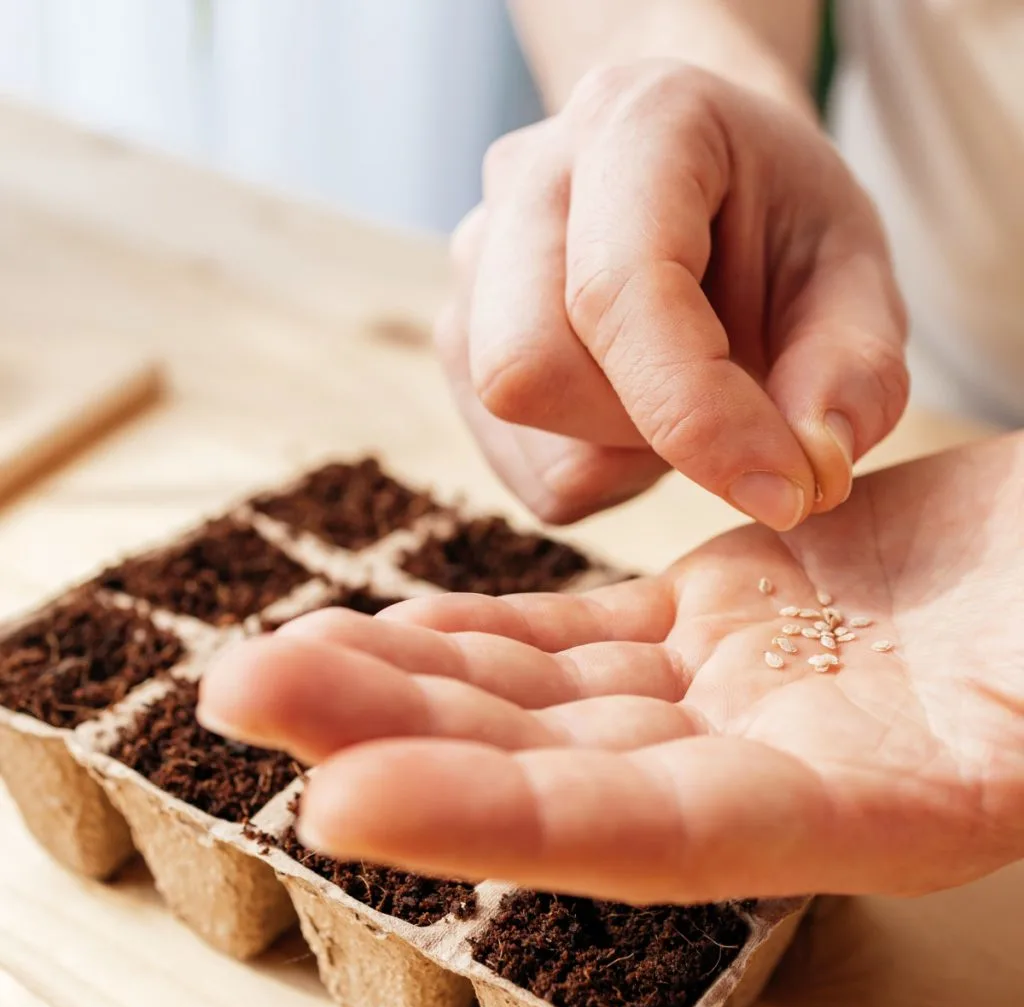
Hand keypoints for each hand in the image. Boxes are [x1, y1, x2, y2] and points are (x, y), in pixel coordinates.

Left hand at [197, 433, 1023, 904]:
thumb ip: (1002, 734)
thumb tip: (975, 775)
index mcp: (867, 808)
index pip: (647, 834)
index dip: (493, 823)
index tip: (342, 801)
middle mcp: (769, 765)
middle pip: (549, 760)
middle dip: (389, 731)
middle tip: (243, 694)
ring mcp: (730, 690)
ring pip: (537, 690)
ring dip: (402, 673)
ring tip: (273, 657)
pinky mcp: (716, 619)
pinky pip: (575, 634)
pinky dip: (481, 628)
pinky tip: (394, 625)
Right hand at [438, 60, 907, 528]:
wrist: (703, 182)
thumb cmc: (775, 218)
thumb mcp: (852, 272)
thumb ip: (853, 369)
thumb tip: (809, 470)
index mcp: (633, 124)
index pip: (619, 291)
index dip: (699, 414)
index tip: (786, 489)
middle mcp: (524, 181)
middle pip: (530, 366)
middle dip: (643, 430)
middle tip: (731, 411)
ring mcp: (473, 261)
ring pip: (513, 418)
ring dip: (620, 449)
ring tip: (684, 397)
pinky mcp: (459, 334)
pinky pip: (514, 460)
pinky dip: (593, 466)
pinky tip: (638, 413)